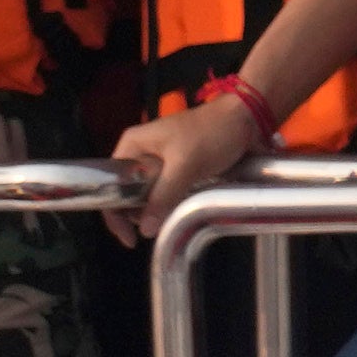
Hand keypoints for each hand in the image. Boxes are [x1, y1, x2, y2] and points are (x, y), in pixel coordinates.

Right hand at [107, 82, 271, 240]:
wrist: (246, 118)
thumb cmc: (213, 132)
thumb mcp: (185, 165)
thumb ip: (163, 196)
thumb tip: (146, 230)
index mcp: (132, 145)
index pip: (110, 185)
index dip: (115, 213)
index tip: (130, 238)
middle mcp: (140, 153)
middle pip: (127, 194)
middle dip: (140, 213)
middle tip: (158, 223)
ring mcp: (158, 161)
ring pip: (148, 196)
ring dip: (158, 209)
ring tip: (174, 213)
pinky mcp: (175, 169)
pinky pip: (165, 193)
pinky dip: (171, 204)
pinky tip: (182, 207)